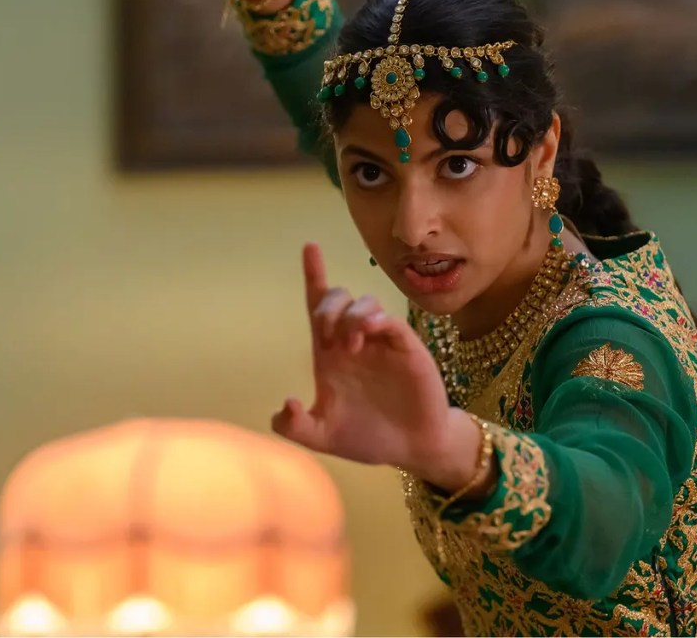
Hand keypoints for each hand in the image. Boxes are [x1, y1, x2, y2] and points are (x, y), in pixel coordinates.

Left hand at [271, 243, 457, 474]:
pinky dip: (378, 321)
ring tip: (350, 346)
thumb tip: (285, 404)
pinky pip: (391, 321)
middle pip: (339, 297)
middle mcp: (355, 341)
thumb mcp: (322, 437)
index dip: (314, 275)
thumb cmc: (367, 436)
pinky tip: (369, 335)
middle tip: (328, 337)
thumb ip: (294, 427)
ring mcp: (381, 342)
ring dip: (352, 316)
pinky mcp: (406, 349)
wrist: (411, 449)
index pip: (318, 306)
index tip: (310, 247)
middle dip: (328, 305)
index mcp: (331, 354)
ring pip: (365, 303)